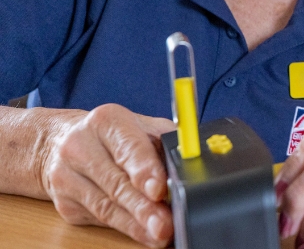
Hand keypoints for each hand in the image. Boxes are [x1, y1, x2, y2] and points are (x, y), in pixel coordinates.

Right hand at [39, 103, 175, 247]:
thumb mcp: (143, 127)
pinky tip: (143, 233)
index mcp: (106, 121)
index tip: (159, 190)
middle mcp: (80, 146)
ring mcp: (66, 176)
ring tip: (159, 234)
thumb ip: (166, 143)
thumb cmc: (117, 136)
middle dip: (144, 207)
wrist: (61, 142)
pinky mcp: (65, 202)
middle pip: (116, 182)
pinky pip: (98, 219)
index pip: (128, 148)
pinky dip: (125, 228)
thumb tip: (191, 164)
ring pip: (105, 206)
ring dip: (135, 225)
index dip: (145, 171)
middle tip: (165, 224)